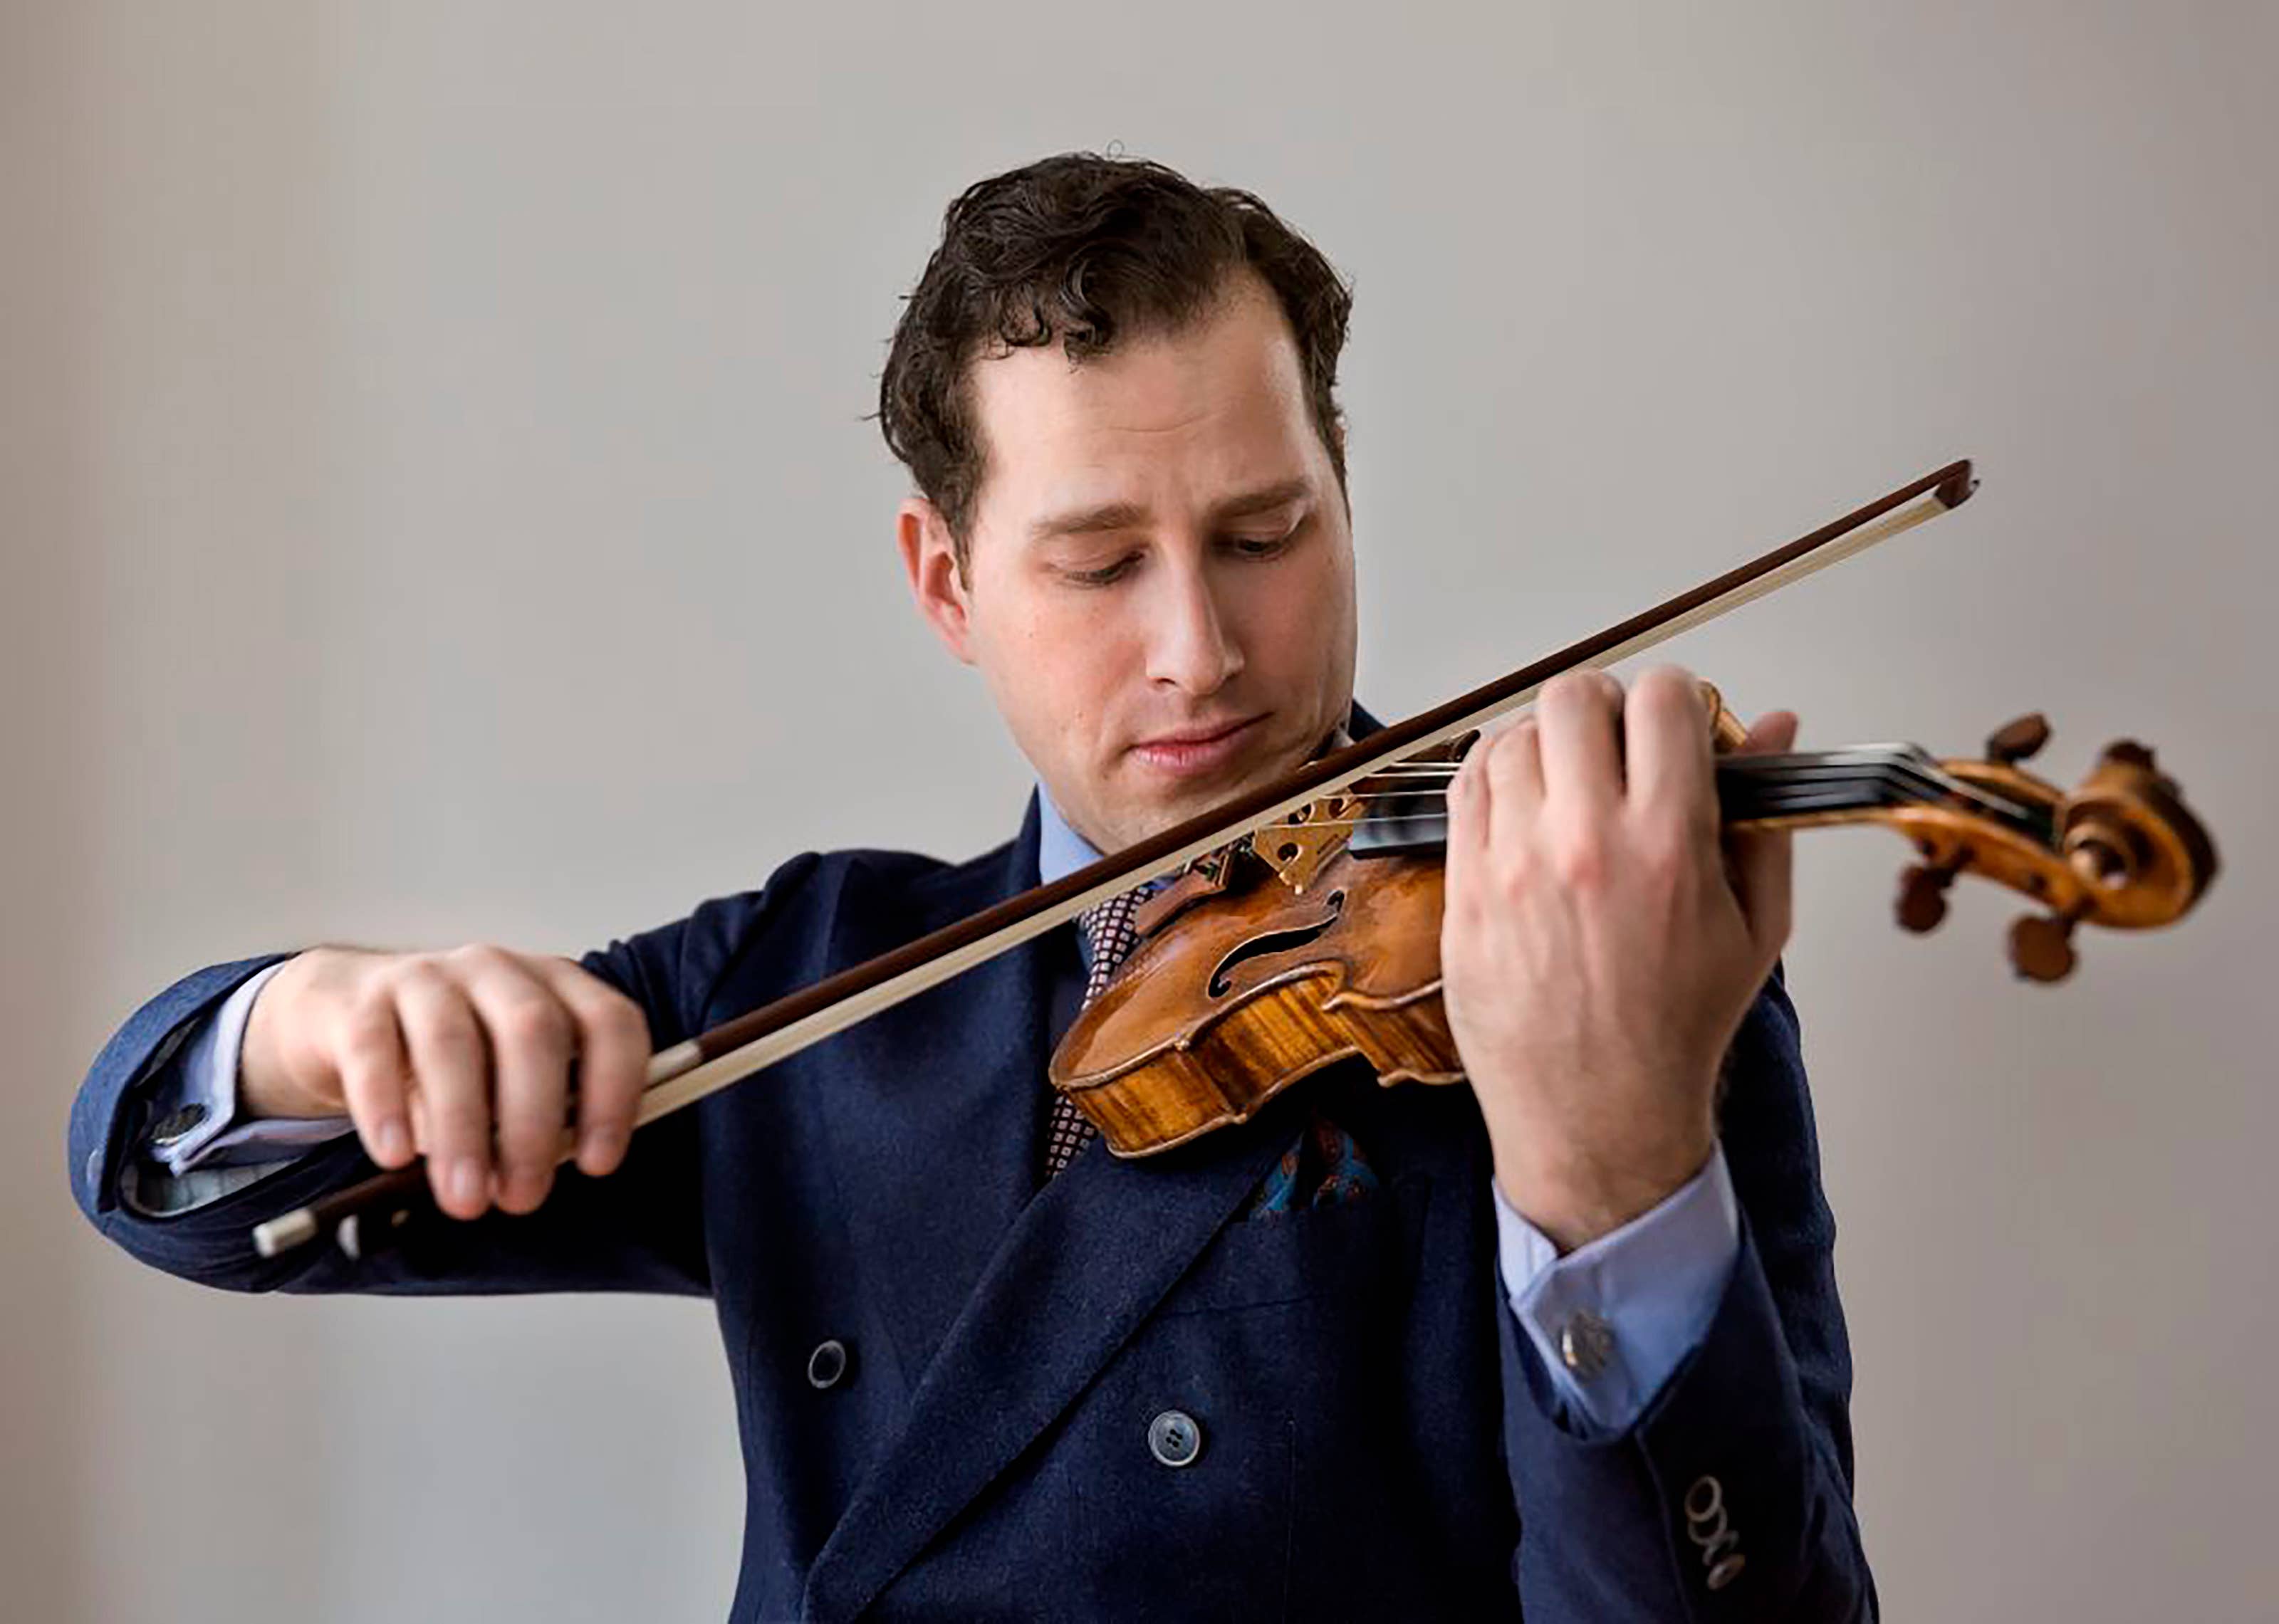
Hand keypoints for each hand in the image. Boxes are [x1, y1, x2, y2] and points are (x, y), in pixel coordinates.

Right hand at [238, 944, 652, 1219]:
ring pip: (452, 1043)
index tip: (598, 1163)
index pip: (609, 1022)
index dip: (614, 1092)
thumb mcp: (501, 1081)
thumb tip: (532, 1177)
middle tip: (523, 1196)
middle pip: (534, 1031)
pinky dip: (385, 1108)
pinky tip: (395, 1155)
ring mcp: (427, 978)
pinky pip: (374, 1051)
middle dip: (534, 1122)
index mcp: (554, 986)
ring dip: (464, 1128)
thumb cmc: (445, 1058)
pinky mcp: (360, 1003)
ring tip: (464, 1197)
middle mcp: (498, 971)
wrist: (342, 1012)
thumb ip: (530, 1117)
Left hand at [1439, 665, 1796, 1250]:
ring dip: (1545, 741)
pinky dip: (1494, 773)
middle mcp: (1583, 843)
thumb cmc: (1678, 1029)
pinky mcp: (1463, 890)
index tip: (1676, 723)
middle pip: (1573, 697)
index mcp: (1667, 845)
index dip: (1675, 698)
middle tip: (1615, 739)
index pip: (1662, 700)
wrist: (1598, 1116)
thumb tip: (1772, 725)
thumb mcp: (1756, 926)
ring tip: (1568, 777)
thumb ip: (1764, 814)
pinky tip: (1521, 798)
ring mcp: (1512, 865)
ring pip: (1511, 735)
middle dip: (1602, 704)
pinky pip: (1464, 789)